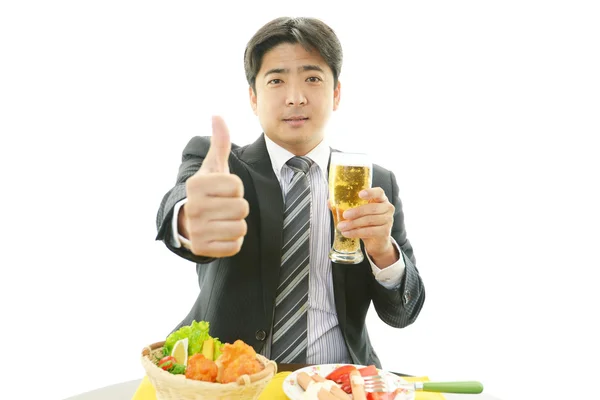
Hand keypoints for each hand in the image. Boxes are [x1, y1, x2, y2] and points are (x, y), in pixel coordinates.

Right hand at [179, 116, 248, 256]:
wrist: (186, 221)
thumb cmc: (207, 191)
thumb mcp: (212, 167)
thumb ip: (219, 142)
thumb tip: (217, 115)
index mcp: (196, 185)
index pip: (237, 186)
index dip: (236, 188)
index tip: (223, 190)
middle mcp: (194, 207)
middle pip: (242, 208)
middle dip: (238, 207)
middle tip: (223, 207)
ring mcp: (197, 230)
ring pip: (240, 227)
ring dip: (236, 224)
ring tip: (222, 220)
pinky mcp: (203, 249)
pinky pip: (235, 246)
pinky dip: (232, 241)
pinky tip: (220, 234)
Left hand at [335, 187, 397, 265]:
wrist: (376, 241)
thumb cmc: (366, 223)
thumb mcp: (357, 213)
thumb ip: (345, 206)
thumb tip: (329, 202)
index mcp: (381, 199)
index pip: (379, 192)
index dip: (370, 192)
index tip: (360, 194)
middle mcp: (387, 208)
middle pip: (372, 208)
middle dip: (357, 212)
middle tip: (345, 215)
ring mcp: (388, 220)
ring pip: (369, 220)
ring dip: (353, 224)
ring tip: (341, 227)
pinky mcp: (385, 232)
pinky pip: (369, 231)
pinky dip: (356, 232)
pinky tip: (347, 233)